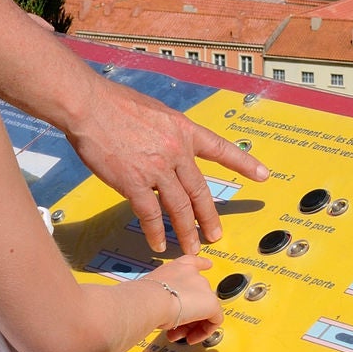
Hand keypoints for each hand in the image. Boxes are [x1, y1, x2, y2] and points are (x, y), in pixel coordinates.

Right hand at [71, 79, 268, 253]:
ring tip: (192, 247)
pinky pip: (150, 214)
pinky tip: (158, 244)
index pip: (220, 149)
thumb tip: (170, 146)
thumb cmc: (114, 103)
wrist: (89, 105)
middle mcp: (176, 150)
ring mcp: (156, 168)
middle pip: (200, 190)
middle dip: (209, 216)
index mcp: (183, 130)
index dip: (244, 163)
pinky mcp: (134, 182)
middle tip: (216, 235)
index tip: (263, 175)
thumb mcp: (154, 111)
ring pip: (179, 207)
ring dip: (187, 231)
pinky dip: (155, 232)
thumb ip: (167, 132)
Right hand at [153, 254, 223, 342]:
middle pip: (199, 296)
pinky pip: (214, 321)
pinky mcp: (211, 303)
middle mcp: (194, 274)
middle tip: (176, 327)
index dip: (202, 264)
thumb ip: (161, 294)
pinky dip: (203, 332)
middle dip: (187, 315)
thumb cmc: (146, 295)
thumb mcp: (152, 290)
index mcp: (180, 267)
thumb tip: (158, 306)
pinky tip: (191, 337)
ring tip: (177, 334)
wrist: (152, 299)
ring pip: (204, 311)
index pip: (195, 262)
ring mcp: (204, 288)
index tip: (207, 265)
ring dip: (190, 326)